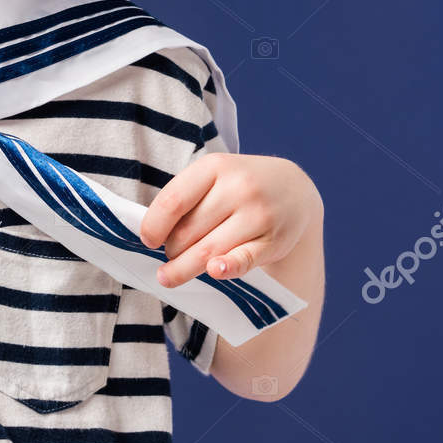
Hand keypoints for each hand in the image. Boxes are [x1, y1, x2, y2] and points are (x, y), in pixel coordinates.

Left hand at [138, 153, 321, 286]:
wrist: (293, 188)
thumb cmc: (240, 184)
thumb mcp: (214, 176)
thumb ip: (186, 199)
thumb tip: (152, 236)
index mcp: (215, 167)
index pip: (173, 201)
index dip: (153, 226)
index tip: (148, 241)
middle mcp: (238, 188)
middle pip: (188, 232)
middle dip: (171, 251)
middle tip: (168, 256)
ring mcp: (258, 215)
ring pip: (208, 251)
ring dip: (184, 268)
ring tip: (170, 275)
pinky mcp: (273, 241)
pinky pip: (244, 259)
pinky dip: (227, 268)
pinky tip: (213, 272)